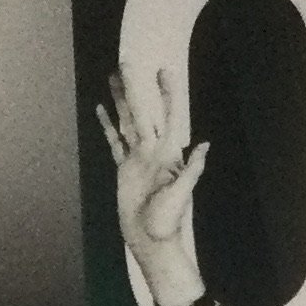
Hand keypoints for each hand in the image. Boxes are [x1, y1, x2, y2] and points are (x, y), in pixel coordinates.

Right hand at [97, 65, 217, 305]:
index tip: (163, 72)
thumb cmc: (168, 223)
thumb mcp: (181, 196)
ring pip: (126, 121)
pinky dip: (107, 126)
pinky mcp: (124, 169)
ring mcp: (136, 158)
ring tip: (112, 78)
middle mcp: (151, 151)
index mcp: (165, 154)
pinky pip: (114, 142)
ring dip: (120, 100)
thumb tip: (203, 145)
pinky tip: (102, 110)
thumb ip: (191, 170)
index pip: (166, 117)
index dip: (166, 95)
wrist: (151, 241)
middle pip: (141, 112)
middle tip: (126, 63)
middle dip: (134, 88)